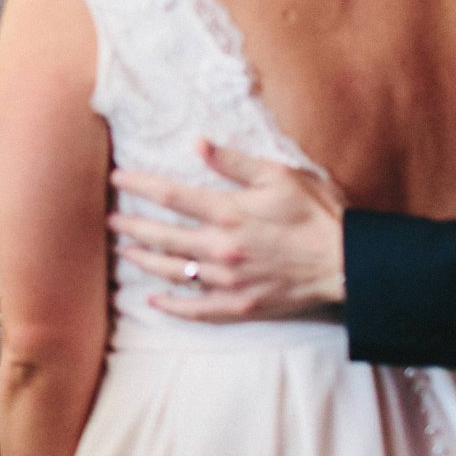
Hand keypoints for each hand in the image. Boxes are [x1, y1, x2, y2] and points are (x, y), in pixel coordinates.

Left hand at [108, 140, 346, 320]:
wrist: (347, 263)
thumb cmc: (316, 215)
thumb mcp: (279, 175)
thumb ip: (234, 162)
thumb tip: (197, 144)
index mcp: (228, 212)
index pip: (170, 195)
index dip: (139, 185)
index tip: (117, 178)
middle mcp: (220, 248)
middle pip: (163, 236)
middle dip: (132, 227)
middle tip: (109, 221)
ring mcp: (227, 281)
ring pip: (173, 271)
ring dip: (144, 261)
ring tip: (124, 253)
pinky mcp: (239, 306)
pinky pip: (196, 310)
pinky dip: (171, 306)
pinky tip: (153, 301)